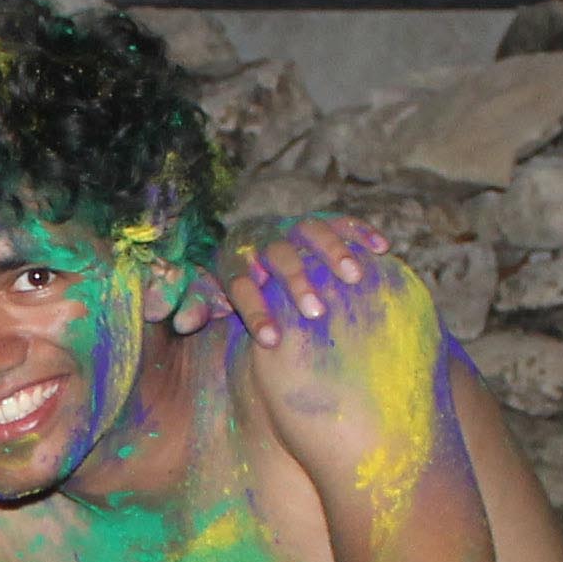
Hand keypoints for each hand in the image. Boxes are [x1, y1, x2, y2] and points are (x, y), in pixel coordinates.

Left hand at [187, 211, 393, 346]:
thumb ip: (194, 305)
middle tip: (316, 312)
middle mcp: (263, 238)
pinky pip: (342, 220)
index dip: (255, 311)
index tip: (273, 341)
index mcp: (233, 259)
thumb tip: (179, 322)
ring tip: (354, 278)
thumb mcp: (208, 294)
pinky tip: (383, 248)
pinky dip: (360, 231)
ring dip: (333, 252)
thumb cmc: (231, 285)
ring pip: (312, 231)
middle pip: (280, 255)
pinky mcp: (320, 220)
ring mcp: (292, 226)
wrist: (247, 246)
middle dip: (297, 282)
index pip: (241, 284)